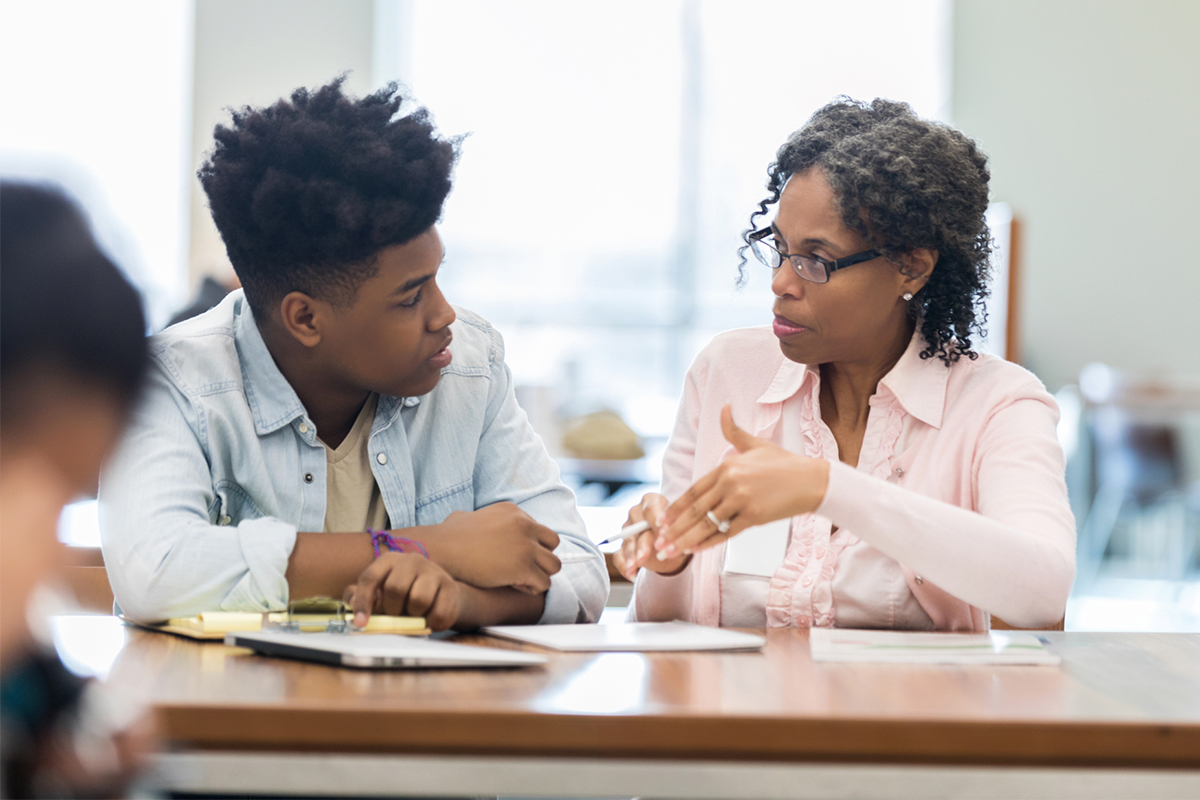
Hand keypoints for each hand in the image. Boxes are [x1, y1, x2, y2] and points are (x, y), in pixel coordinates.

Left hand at [344, 552, 461, 630]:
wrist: (437, 593)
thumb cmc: (401, 595)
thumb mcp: (378, 593)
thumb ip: (359, 597)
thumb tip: (351, 603)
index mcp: (389, 560)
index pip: (370, 578)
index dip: (363, 602)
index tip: (360, 623)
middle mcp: (412, 560)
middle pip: (395, 588)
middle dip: (392, 610)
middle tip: (395, 616)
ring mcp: (433, 571)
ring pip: (419, 599)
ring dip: (413, 616)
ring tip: (413, 615)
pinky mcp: (451, 587)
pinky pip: (439, 612)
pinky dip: (432, 624)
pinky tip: (429, 620)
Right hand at [424, 502, 560, 593]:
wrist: (442, 549)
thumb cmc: (446, 537)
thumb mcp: (466, 516)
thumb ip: (477, 518)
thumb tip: (465, 519)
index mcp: (513, 511)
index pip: (538, 530)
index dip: (529, 546)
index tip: (513, 556)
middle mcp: (524, 525)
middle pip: (552, 543)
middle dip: (541, 557)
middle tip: (522, 568)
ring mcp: (526, 546)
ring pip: (554, 565)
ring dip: (539, 574)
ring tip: (519, 580)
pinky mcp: (524, 567)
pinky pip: (544, 583)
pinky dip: (531, 588)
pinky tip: (513, 586)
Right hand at [611, 493, 689, 580]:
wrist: (673, 547)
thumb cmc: (678, 532)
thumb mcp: (681, 529)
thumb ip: (677, 531)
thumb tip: (672, 538)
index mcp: (652, 502)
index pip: (651, 507)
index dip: (656, 519)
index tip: (662, 532)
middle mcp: (637, 513)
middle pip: (636, 526)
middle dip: (641, 542)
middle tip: (645, 555)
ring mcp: (628, 530)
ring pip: (628, 542)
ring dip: (631, 555)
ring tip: (634, 566)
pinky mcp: (623, 547)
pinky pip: (619, 556)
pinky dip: (624, 566)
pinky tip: (631, 575)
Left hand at [655, 404, 828, 558]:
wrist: (812, 480)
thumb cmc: (785, 464)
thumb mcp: (755, 444)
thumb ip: (733, 430)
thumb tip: (724, 407)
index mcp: (727, 466)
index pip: (694, 490)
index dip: (677, 507)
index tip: (662, 519)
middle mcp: (731, 483)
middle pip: (696, 509)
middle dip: (675, 527)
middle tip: (658, 541)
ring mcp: (742, 500)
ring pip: (708, 523)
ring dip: (687, 539)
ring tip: (671, 551)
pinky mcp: (754, 517)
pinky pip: (726, 533)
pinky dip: (709, 543)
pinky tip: (696, 550)